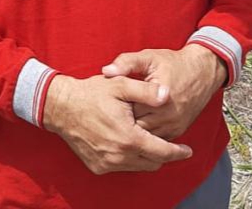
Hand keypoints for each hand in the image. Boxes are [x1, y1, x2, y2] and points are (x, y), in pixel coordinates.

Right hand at [42, 74, 192, 174]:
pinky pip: (122, 166)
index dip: (178, 152)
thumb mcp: (121, 84)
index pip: (162, 152)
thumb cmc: (93, 93)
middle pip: (152, 163)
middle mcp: (118, 156)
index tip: (189, 151)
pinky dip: (131, 158)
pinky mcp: (97, 166)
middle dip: (164, 155)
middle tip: (172, 144)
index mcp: (128, 137)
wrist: (62, 107)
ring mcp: (106, 163)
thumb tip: (167, 95)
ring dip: (148, 156)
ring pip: (138, 167)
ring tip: (151, 140)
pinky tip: (132, 143)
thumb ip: (147, 91)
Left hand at [102, 45, 226, 139]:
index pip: (129, 109)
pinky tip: (135, 127)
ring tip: (121, 122)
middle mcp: (168, 114)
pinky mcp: (178, 130)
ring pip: (146, 138)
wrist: (203, 71)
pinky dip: (146, 136)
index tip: (108, 103)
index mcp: (159, 95)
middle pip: (135, 127)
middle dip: (123, 123)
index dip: (116, 108)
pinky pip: (157, 140)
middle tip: (111, 116)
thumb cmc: (173, 63)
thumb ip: (126, 63)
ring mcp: (174, 125)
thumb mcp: (149, 57)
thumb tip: (106, 71)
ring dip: (134, 132)